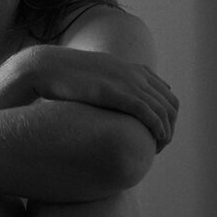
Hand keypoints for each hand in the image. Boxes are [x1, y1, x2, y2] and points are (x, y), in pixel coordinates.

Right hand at [28, 46, 178, 150]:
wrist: (46, 66)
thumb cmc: (63, 77)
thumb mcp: (92, 79)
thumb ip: (106, 87)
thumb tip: (104, 102)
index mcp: (131, 68)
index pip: (165, 92)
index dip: (166, 116)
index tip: (156, 134)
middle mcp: (134, 73)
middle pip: (170, 103)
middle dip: (170, 127)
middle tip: (158, 146)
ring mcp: (127, 81)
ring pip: (163, 110)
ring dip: (165, 133)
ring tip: (156, 149)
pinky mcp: (117, 93)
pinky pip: (149, 113)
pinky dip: (157, 129)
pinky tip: (154, 142)